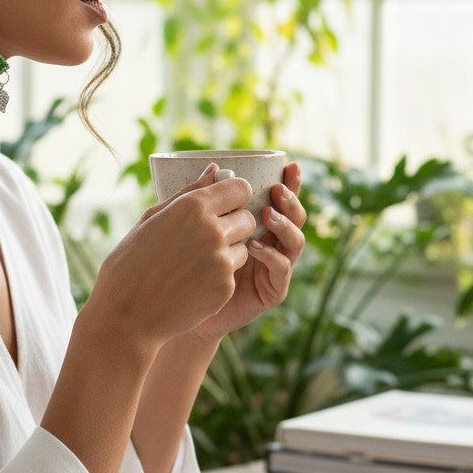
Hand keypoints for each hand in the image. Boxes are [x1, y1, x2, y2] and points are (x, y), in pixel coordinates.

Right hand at [87, 164, 256, 351]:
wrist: (125, 316)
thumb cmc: (130, 263)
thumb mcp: (151, 219)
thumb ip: (188, 193)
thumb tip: (215, 170)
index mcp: (193, 207)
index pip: (241, 189)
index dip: (235, 196)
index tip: (225, 204)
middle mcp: (213, 230)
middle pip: (248, 218)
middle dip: (235, 224)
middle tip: (208, 236)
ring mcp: (222, 261)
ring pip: (244, 247)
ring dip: (228, 251)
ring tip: (194, 263)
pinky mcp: (225, 288)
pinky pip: (233, 274)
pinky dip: (219, 277)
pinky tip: (191, 283)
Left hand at [188, 161, 306, 342]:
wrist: (177, 308)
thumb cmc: (183, 264)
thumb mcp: (190, 225)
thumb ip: (203, 198)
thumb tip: (213, 168)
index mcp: (256, 226)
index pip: (278, 201)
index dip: (289, 182)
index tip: (288, 165)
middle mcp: (271, 244)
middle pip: (294, 218)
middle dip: (290, 201)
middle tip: (276, 191)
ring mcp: (274, 268)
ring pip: (295, 242)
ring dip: (284, 226)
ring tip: (266, 215)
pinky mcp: (271, 291)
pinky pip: (282, 270)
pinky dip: (271, 256)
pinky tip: (254, 247)